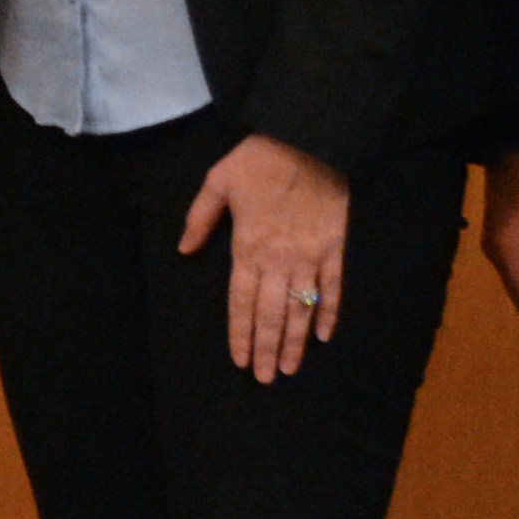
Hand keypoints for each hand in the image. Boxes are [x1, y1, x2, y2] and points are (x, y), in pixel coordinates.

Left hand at [180, 134, 354, 384]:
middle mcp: (278, 260)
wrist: (310, 139)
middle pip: (271, 314)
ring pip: (301, 308)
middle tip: (266, 379)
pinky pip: (333, 287)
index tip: (241, 361)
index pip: (241, 302)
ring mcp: (310, 256)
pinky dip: (329, 312)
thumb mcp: (217, 181)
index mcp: (247, 247)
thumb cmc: (260, 159)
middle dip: (267, 349)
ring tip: (290, 369)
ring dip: (295, 341)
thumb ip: (200, 218)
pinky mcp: (335, 248)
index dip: (241, 333)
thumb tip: (184, 250)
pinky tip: (324, 336)